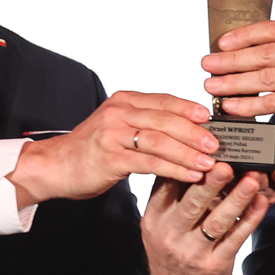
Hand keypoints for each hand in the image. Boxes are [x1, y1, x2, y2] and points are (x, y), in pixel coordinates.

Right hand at [8, 92, 219, 206]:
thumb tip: (189, 128)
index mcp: (124, 101)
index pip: (164, 100)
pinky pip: (149, 162)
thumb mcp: (119, 127)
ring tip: (210, 162)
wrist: (55, 166)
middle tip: (218, 143)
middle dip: (196, 131)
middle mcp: (118, 112)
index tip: (213, 118)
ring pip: (160, 139)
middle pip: (166, 118)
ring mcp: (113, 134)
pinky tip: (190, 174)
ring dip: (189, 151)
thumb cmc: (92, 150)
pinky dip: (173, 168)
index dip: (190, 109)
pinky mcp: (110, 157)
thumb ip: (148, 123)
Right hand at [142, 160, 274, 274]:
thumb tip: (190, 156)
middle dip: (211, 182)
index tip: (204, 149)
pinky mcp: (214, 264)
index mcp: (154, 218)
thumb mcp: (159, 223)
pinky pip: (235, 238)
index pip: (168, 186)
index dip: (187, 166)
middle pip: (192, 203)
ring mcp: (192, 251)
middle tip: (227, 163)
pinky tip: (261, 203)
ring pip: (217, 220)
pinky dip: (250, 218)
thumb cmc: (172, 250)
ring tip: (253, 179)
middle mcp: (170, 234)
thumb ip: (170, 194)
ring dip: (237, 198)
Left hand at [203, 21, 274, 158]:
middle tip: (208, 64)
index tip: (222, 43)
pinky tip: (232, 106)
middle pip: (265, 52)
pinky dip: (248, 105)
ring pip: (265, 77)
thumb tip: (251, 50)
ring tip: (213, 86)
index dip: (244, 35)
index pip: (274, 29)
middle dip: (231, 60)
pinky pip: (272, 101)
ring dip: (233, 83)